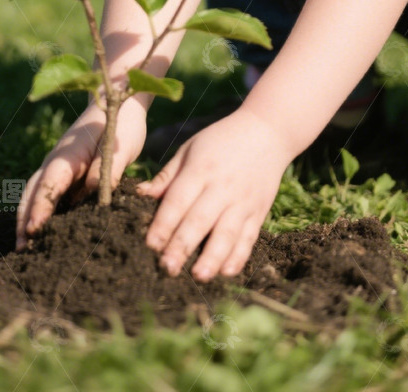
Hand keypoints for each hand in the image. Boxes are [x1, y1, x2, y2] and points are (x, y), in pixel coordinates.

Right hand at [16, 96, 147, 249]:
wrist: (117, 103)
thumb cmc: (120, 123)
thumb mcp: (120, 145)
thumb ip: (107, 168)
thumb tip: (93, 192)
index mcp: (69, 154)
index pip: (49, 183)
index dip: (40, 207)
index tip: (33, 230)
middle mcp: (57, 162)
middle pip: (33, 191)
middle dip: (24, 218)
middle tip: (20, 248)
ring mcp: (58, 168)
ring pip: (36, 193)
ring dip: (27, 217)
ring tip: (23, 247)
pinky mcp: (66, 175)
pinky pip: (48, 195)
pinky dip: (40, 212)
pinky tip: (42, 232)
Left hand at [135, 106, 292, 281]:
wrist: (267, 132)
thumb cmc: (221, 140)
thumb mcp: (191, 148)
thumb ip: (168, 176)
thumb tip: (140, 195)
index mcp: (201, 169)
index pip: (178, 200)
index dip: (164, 224)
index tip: (150, 245)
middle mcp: (223, 187)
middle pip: (200, 220)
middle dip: (182, 245)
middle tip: (167, 268)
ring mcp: (243, 201)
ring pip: (227, 233)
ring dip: (212, 257)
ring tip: (198, 276)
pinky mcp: (259, 211)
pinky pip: (249, 237)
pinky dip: (239, 256)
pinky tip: (226, 272)